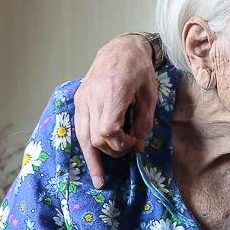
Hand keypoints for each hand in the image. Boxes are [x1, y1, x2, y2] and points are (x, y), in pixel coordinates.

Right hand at [73, 34, 158, 187]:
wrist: (121, 49)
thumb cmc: (139, 70)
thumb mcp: (149, 95)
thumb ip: (144, 122)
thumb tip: (138, 147)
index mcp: (112, 93)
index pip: (107, 131)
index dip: (121, 144)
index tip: (134, 142)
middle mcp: (92, 97)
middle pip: (95, 137)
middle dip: (113, 150)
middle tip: (129, 148)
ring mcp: (82, 99)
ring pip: (82, 137)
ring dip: (93, 159)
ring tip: (99, 180)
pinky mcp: (79, 101)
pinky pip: (79, 129)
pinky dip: (86, 147)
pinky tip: (93, 164)